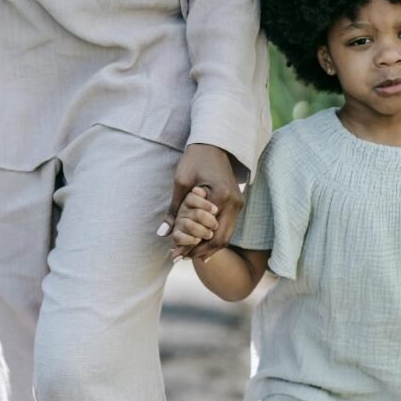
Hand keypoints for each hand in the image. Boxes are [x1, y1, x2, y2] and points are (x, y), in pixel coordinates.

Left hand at [158, 144, 241, 260]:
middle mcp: (234, 203)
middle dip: (201, 252)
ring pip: (226, 236)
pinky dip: (215, 237)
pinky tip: (200, 243)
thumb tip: (162, 234)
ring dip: (209, 247)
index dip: (192, 247)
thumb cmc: (195, 159)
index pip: (208, 233)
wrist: (214, 143)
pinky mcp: (237, 202)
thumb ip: (174, 210)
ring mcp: (238, 203)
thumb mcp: (180, 183)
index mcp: (221, 197)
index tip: (176, 254)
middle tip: (182, 258)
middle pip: (221, 239)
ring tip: (190, 254)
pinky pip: (227, 227)